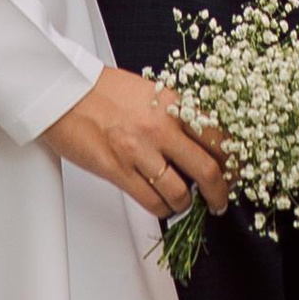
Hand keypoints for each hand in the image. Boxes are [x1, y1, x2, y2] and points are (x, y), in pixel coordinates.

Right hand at [40, 68, 231, 221]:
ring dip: (187, 204)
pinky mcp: (119, 171)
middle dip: (221, 192)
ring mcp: (140, 151)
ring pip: (181, 194)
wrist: (63, 91)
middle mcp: (160, 127)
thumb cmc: (102, 90)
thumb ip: (176, 114)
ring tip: (184, 202)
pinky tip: (162, 202)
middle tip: (220, 200)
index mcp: (172, 103)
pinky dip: (163, 209)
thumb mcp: (150, 93)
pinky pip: (153, 203)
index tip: (235, 171)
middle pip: (208, 170)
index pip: (218, 136)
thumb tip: (201, 141)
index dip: (233, 161)